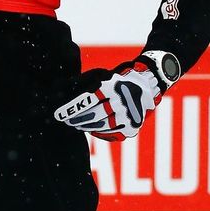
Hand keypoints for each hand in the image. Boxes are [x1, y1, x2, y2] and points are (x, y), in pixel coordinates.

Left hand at [54, 51, 180, 140]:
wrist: (150, 82)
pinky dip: (100, 132)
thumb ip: (89, 85)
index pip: (87, 101)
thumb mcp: (106, 76)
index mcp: (112, 87)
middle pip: (93, 115)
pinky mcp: (132, 127)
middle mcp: (121, 102)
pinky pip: (112, 134)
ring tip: (78, 125)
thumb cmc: (121, 77)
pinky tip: (92, 129)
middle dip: (77, 119)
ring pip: (101, 126)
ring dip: (86, 127)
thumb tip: (64, 92)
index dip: (72, 109)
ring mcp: (128, 116)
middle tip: (67, 120)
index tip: (59, 114)